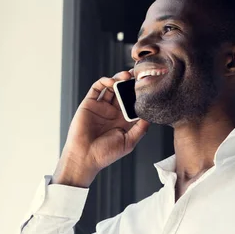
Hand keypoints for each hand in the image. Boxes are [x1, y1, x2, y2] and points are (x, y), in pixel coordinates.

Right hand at [54, 70, 150, 186]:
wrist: (85, 157)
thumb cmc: (106, 154)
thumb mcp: (128, 142)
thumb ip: (140, 128)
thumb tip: (150, 115)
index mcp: (123, 121)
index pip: (133, 103)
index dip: (139, 95)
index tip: (147, 87)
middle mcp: (113, 113)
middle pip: (123, 93)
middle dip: (130, 84)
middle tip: (138, 76)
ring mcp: (101, 107)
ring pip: (111, 88)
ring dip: (119, 79)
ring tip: (126, 76)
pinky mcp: (89, 104)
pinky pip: (97, 88)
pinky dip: (104, 82)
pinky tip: (112, 82)